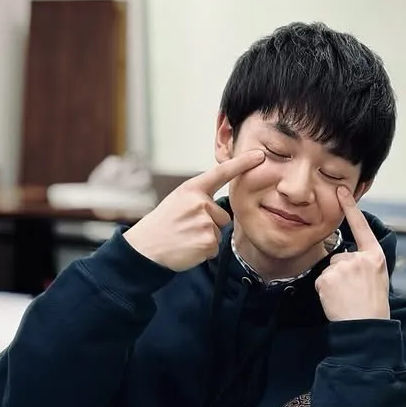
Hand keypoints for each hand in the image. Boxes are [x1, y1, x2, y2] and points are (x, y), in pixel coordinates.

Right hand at [123, 150, 264, 270]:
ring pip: (218, 231)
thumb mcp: (178, 200)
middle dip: (209, 224)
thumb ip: (199, 196)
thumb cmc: (163, 224)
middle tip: (185, 227)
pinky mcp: (207, 241)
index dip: (243, 163)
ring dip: (205, 237)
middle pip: (223, 215)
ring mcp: (204, 221)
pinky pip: (215, 246)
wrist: (145, 248)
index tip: (260, 155)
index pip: (222, 172)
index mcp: (192, 188)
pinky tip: (187, 247)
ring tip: (184, 237)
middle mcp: (200, 202)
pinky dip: (203, 251)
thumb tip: (219, 203)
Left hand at [315, 188, 390, 321]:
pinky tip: (336, 300)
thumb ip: (364, 263)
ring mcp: (343, 267)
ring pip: (329, 269)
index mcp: (375, 256)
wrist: (365, 327)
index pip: (361, 227)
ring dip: (332, 283)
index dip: (350, 208)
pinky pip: (320, 280)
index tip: (341, 190)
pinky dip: (324, 291)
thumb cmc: (372, 306)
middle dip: (340, 273)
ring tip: (346, 297)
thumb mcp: (377, 278)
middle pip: (339, 257)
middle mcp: (360, 258)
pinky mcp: (328, 277)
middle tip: (353, 292)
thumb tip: (346, 257)